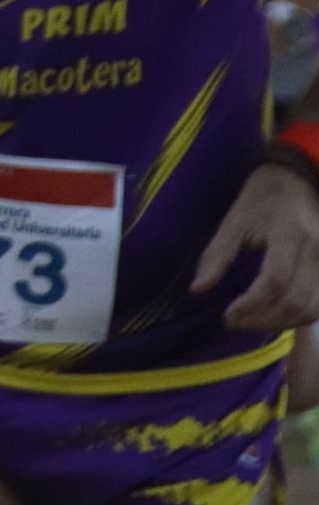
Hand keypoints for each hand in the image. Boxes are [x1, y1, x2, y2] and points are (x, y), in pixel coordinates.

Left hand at [192, 162, 318, 331]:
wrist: (298, 180)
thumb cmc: (261, 199)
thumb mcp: (234, 220)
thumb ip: (217, 255)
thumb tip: (197, 289)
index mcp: (290, 234)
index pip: (275, 281)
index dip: (251, 304)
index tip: (227, 315)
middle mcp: (317, 251)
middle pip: (296, 301)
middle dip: (262, 319)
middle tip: (234, 322)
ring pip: (313, 309)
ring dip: (280, 324)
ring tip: (251, 322)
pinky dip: (298, 318)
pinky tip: (274, 316)